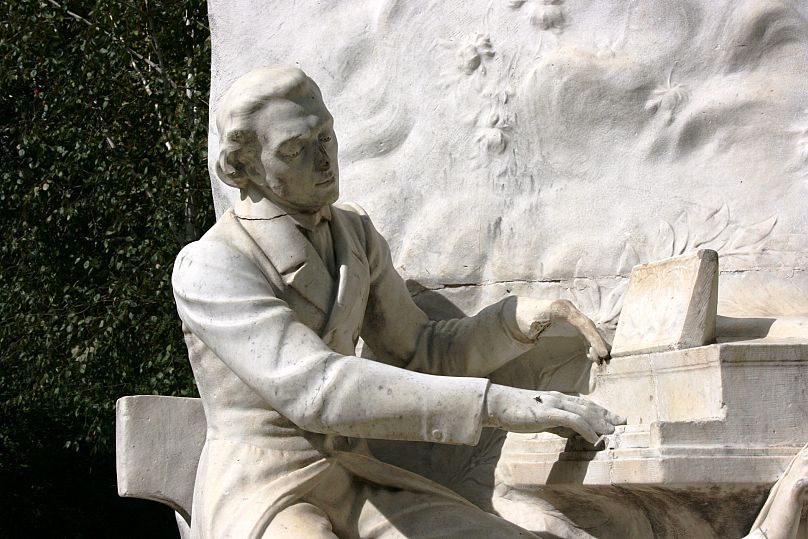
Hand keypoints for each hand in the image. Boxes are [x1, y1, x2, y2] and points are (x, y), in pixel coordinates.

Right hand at [482, 384, 625, 443]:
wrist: (496, 404)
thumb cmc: (514, 412)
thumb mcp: (539, 418)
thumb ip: (556, 423)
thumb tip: (571, 433)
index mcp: (556, 398)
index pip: (583, 404)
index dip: (601, 411)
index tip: (614, 419)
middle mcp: (558, 398)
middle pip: (588, 407)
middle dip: (606, 415)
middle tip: (622, 423)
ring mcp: (553, 404)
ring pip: (583, 412)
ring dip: (600, 422)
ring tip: (612, 432)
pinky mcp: (547, 413)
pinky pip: (571, 420)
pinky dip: (585, 428)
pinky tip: (593, 438)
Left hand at [514, 298, 610, 363]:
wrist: (516, 314)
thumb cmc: (522, 317)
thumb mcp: (528, 321)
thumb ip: (536, 326)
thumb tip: (538, 336)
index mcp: (561, 308)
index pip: (582, 322)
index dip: (594, 337)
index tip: (602, 352)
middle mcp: (569, 310)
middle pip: (589, 326)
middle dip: (598, 342)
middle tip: (605, 358)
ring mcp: (570, 316)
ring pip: (588, 330)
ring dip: (595, 344)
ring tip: (600, 360)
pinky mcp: (568, 323)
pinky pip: (583, 333)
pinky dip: (589, 343)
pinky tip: (591, 355)